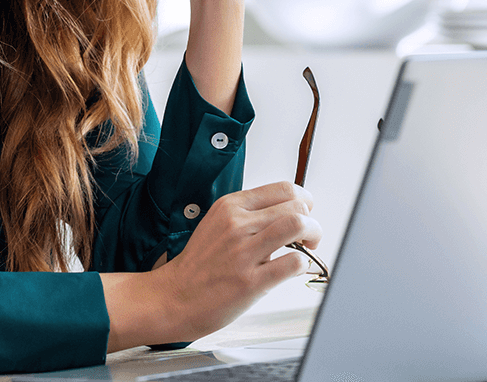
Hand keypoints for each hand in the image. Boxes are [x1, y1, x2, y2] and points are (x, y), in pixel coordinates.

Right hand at [101, 181, 320, 349]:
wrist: (173, 297)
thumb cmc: (197, 266)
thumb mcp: (217, 224)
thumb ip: (248, 216)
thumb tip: (284, 214)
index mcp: (230, 207)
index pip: (284, 188)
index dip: (304, 201)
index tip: (304, 213)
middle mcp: (237, 224)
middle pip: (296, 206)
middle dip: (312, 221)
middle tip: (309, 235)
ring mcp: (243, 252)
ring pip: (297, 226)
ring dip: (313, 236)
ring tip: (307, 247)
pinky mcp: (250, 281)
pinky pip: (294, 263)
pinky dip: (303, 264)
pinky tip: (293, 269)